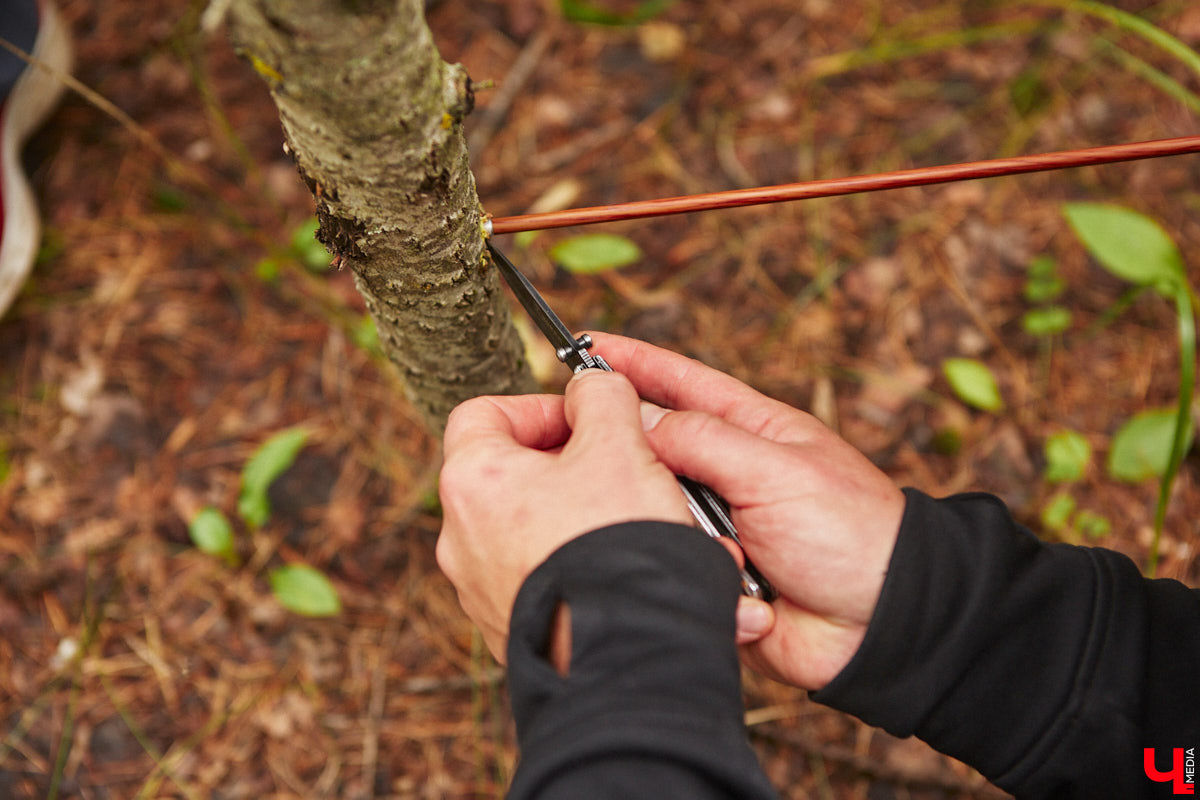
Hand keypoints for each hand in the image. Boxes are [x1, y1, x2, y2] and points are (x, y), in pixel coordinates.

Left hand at [436, 369, 692, 663]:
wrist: (622, 657)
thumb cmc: (612, 546)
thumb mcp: (620, 446)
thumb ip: (602, 397)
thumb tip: (592, 386)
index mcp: (472, 481)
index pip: (484, 413)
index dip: (538, 407)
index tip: (585, 419)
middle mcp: (460, 537)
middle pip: (508, 473)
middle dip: (567, 464)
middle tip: (616, 468)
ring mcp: (479, 589)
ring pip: (526, 528)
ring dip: (574, 514)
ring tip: (629, 522)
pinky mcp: (506, 626)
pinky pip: (538, 575)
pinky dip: (573, 562)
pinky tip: (619, 567)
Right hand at [588, 333, 905, 690]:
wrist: (881, 626)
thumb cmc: (851, 534)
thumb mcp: (776, 470)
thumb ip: (703, 441)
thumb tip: (638, 421)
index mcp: (750, 431)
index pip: (681, 383)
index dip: (634, 361)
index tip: (585, 342)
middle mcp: (727, 473)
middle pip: (652, 446)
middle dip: (621, 446)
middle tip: (575, 441)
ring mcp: (715, 524)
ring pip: (651, 505)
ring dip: (657, 516)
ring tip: (665, 524)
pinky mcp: (706, 573)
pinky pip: (664, 561)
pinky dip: (667, 565)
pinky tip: (661, 568)